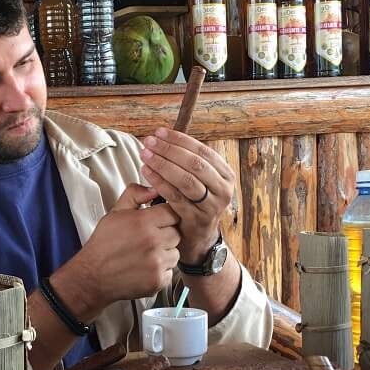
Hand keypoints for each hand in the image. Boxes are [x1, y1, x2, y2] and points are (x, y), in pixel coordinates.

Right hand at [57, 183, 179, 316]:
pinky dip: (161, 271)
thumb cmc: (103, 245)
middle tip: (149, 239)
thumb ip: (135, 195)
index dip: (164, 216)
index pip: (172, 212)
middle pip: (176, 233)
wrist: (92, 276)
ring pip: (175, 253)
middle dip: (165, 235)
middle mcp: (153, 241)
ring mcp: (156, 262)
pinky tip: (145, 268)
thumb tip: (154, 188)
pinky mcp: (157, 280)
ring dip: (165, 253)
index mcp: (143, 222)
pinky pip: (170, 272)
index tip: (156, 222)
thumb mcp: (115, 213)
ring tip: (146, 254)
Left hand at [139, 128, 233, 262]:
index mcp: (225, 174)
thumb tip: (162, 136)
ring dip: (163, 164)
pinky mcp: (196, 218)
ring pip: (186, 180)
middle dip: (169, 150)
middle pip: (195, 164)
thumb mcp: (199, 180)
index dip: (180, 140)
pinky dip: (160, 182)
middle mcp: (223, 189)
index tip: (159, 132)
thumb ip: (188, 161)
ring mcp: (212, 205)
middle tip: (148, 142)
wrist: (198, 236)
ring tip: (145, 155)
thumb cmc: (194, 201)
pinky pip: (176, 197)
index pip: (202, 151)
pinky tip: (146, 172)